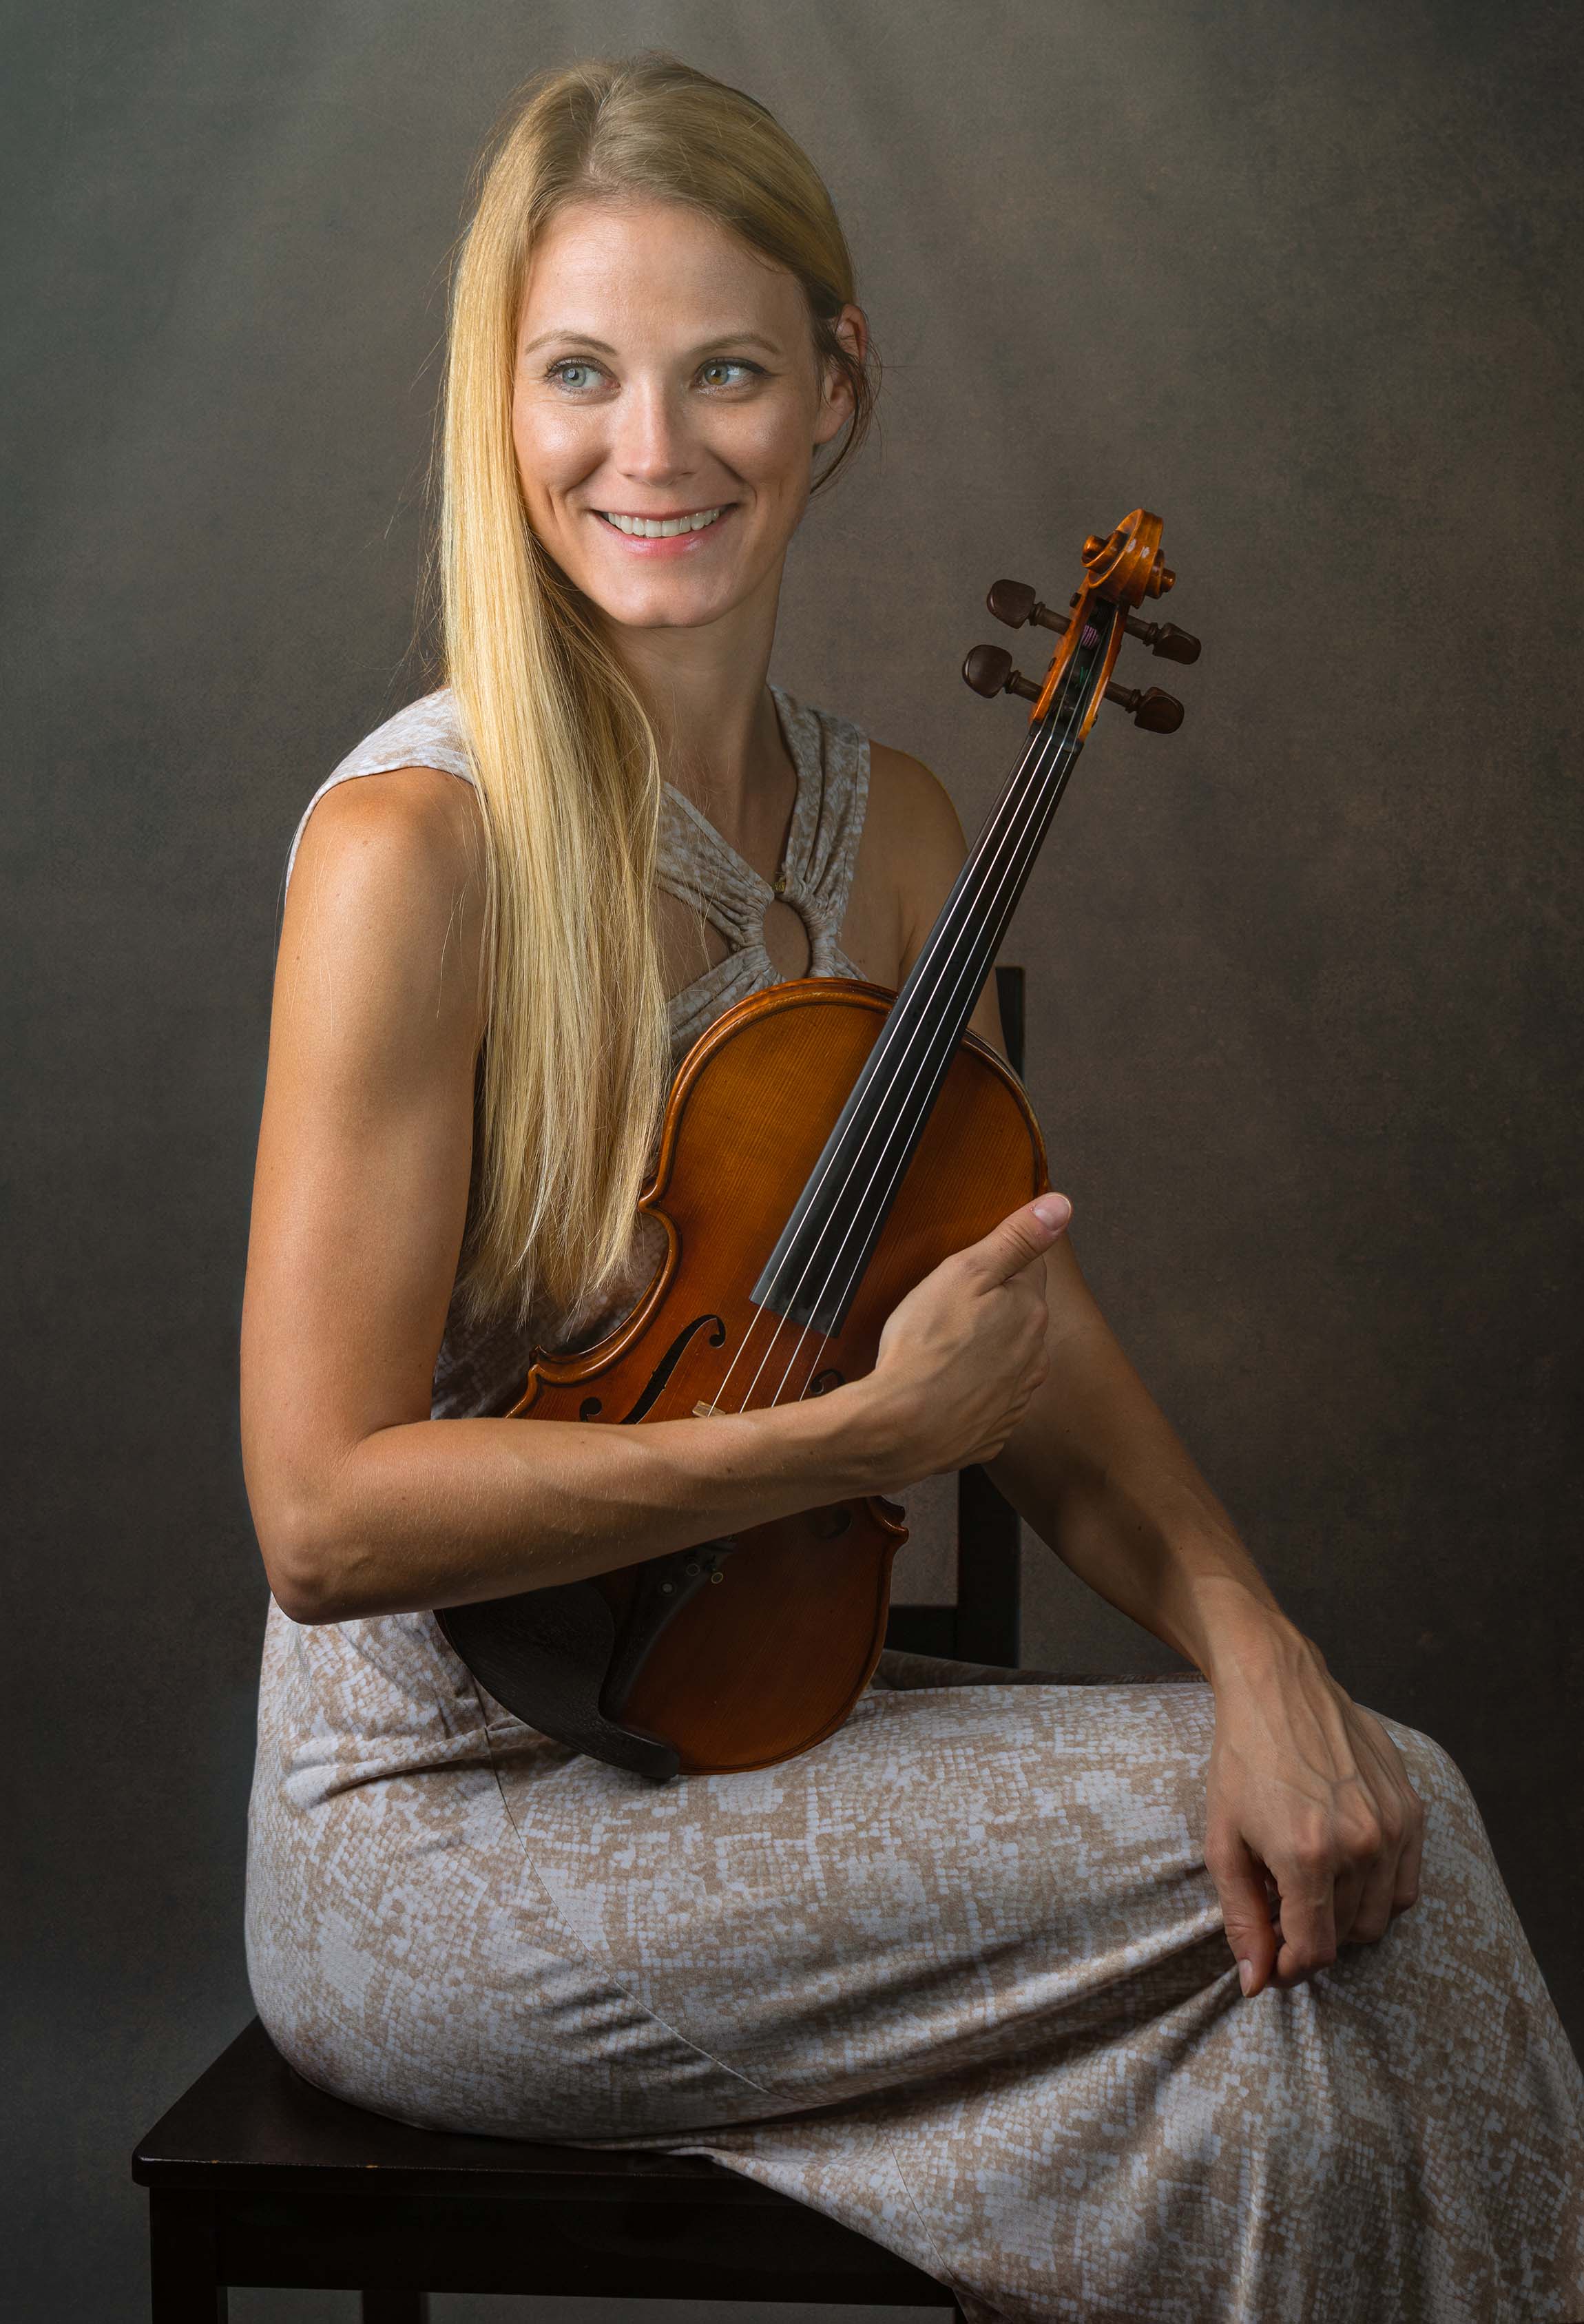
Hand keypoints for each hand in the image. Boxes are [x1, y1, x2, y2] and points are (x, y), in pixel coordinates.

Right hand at [863, 1194, 1069, 1483]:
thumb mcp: (965, 1272)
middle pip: (1018, 1316)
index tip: (966, 1274)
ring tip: (938, 1353)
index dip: (994, 1265)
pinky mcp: (993, 1431)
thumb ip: (1016, 1238)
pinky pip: (986, 1400)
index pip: (1028, 1269)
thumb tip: (1062, 1206)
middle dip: (990, 1310)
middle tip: (943, 1312)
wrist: (900, 1428)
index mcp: (1030, 1311)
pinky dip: (969, 1392)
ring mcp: (1015, 1398)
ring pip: (1005, 1359)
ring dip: (982, 1353)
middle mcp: (1034, 1356)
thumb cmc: (925, 1345)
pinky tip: (940, 1388)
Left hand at [1204, 1619, 1426, 1994]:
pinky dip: (1380, 1892)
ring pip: (1381, 1916)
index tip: (1271, 1962)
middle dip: (1311, 1936)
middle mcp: (1361, 1845)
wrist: (1277, 1685)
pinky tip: (1345, 1866)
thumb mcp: (1223, 1841)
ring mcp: (1394, 1827)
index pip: (1315, 1952)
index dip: (1289, 1969)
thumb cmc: (1241, 1760)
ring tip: (1307, 1882)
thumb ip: (1242, 1917)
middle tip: (1280, 1909)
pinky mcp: (1413, 1810)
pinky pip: (1408, 1884)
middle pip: (1348, 1937)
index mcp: (1308, 1856)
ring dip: (1344, 1916)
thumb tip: (1256, 1983)